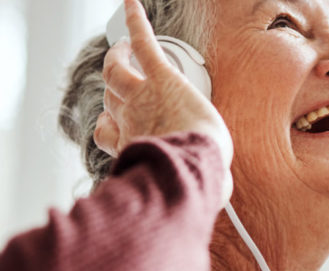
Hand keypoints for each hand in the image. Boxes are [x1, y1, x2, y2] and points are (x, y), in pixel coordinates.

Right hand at [94, 0, 231, 197]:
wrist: (192, 164)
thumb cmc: (194, 179)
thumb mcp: (192, 186)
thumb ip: (202, 184)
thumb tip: (222, 193)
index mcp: (131, 145)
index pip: (106, 132)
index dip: (109, 127)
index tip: (114, 126)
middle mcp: (128, 119)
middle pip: (109, 97)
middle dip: (112, 88)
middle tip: (120, 74)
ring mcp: (140, 95)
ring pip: (115, 70)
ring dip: (117, 55)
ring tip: (121, 44)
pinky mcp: (160, 76)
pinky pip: (143, 43)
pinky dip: (136, 22)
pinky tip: (133, 4)